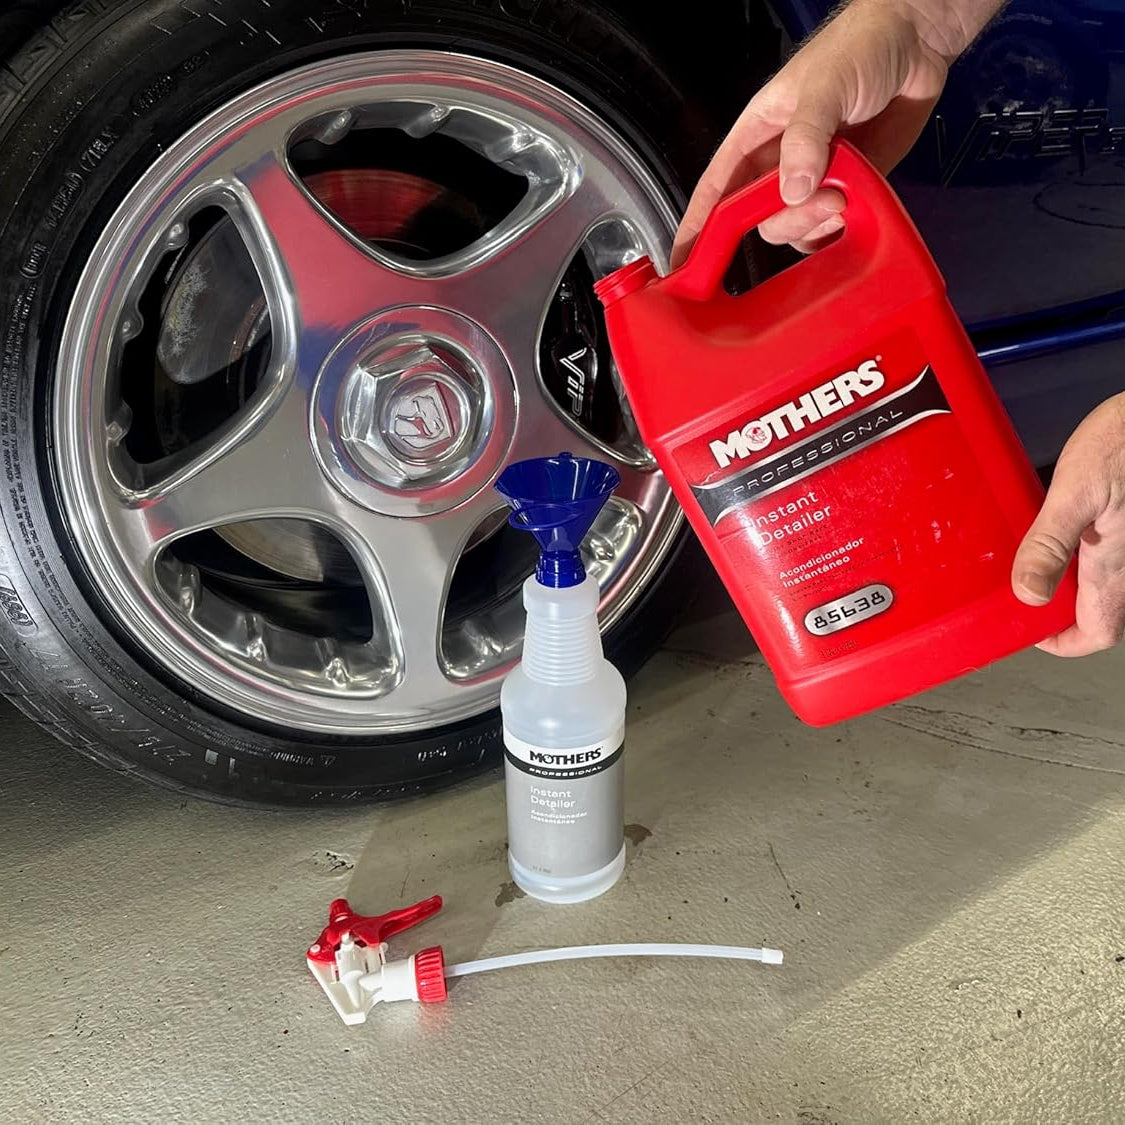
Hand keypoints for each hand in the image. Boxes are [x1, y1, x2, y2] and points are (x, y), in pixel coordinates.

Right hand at [671, 0, 1000, 265]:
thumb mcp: (823, 86)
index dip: (697, 227)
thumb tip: (792, 190)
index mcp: (757, 135)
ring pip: (793, 229)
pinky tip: (854, 203)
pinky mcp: (847, 190)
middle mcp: (779, 163)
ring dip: (816, 222)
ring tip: (845, 192)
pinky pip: (829, 230)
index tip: (683, 262)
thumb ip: (805, 138)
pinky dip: (839, 228)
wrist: (918, 42)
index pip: (716, 188)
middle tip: (823, 196)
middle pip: (758, 218)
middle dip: (786, 218)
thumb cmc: (860, 46)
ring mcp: (813, 179)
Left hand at [1012, 394, 1124, 655]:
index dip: (1064, 642)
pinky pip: (1116, 556)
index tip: (1032, 631)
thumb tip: (1028, 593)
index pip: (1097, 632)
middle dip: (1067, 612)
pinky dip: (1091, 557)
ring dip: (1079, 583)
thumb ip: (1050, 545)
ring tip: (1042, 562)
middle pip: (1105, 612)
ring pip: (1112, 584)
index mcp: (1118, 568)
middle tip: (1031, 593)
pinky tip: (1072, 532)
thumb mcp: (1076, 492)